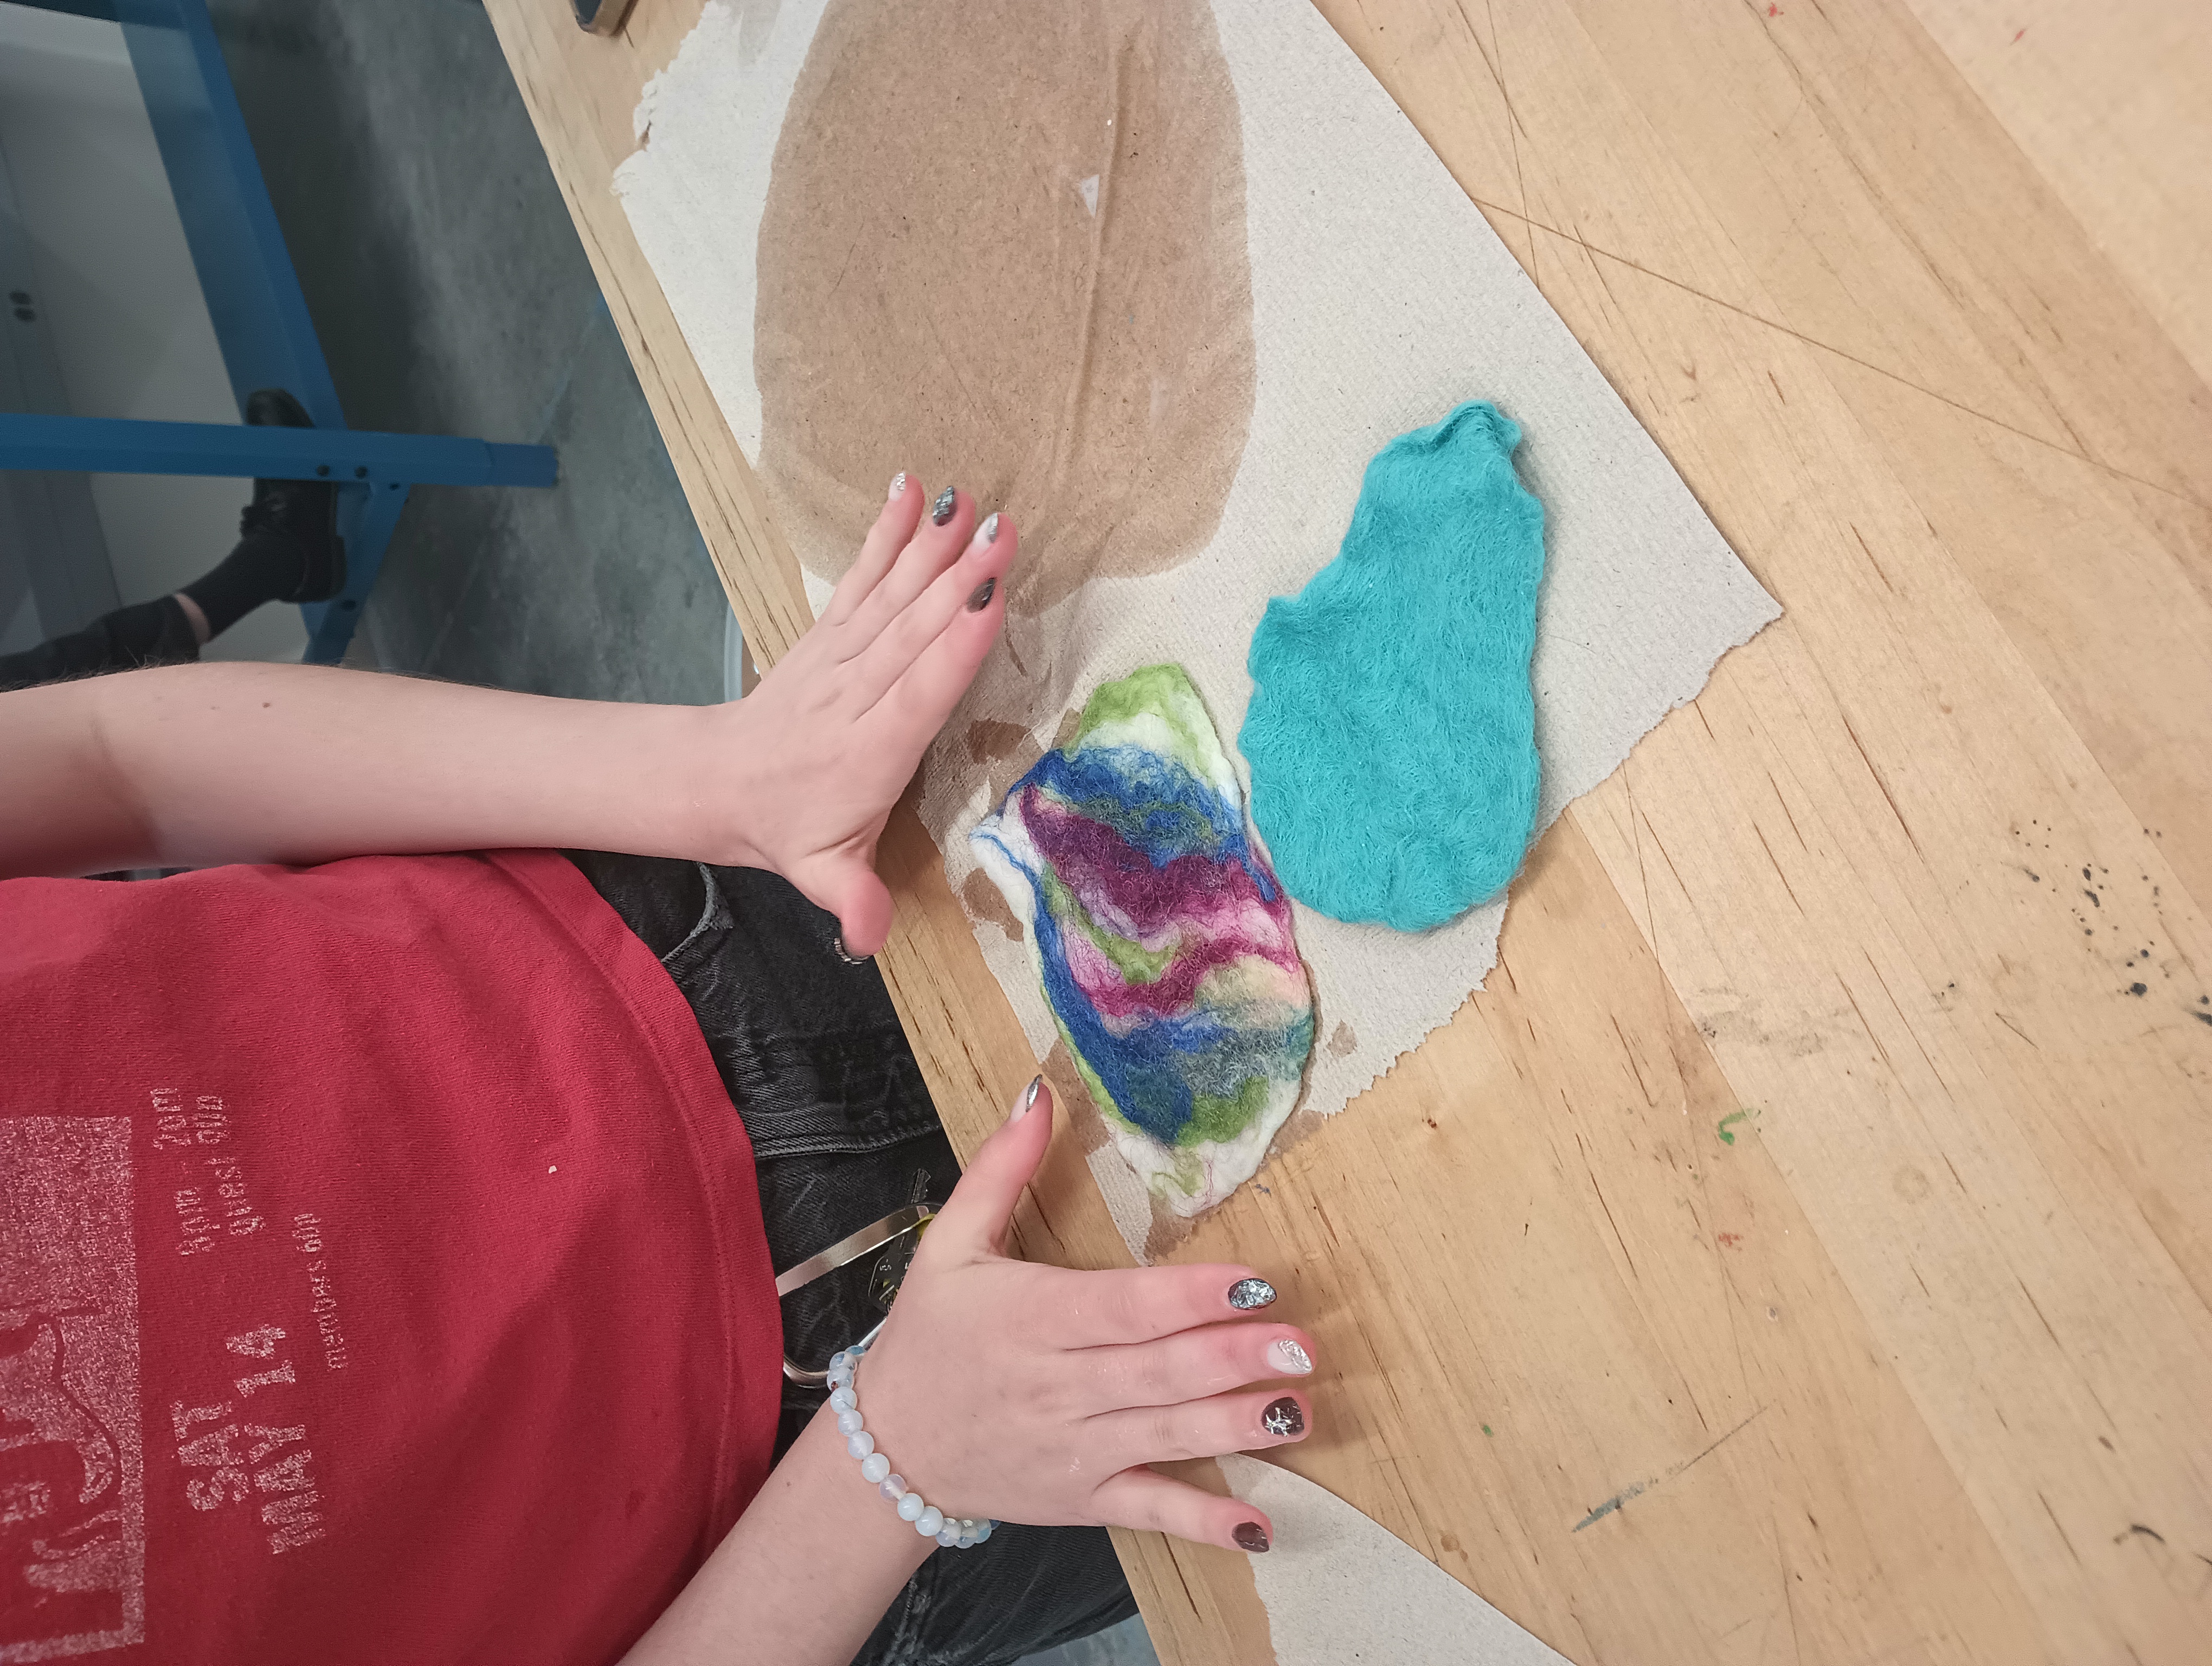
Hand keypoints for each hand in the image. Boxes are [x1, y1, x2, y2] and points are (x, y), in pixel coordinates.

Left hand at [716, 478, 1014, 955]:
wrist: (717, 785)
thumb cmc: (788, 830)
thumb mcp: (821, 876)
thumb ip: (853, 902)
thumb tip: (871, 940)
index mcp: (868, 753)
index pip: (917, 694)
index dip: (953, 649)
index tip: (988, 603)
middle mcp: (856, 695)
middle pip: (914, 631)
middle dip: (960, 580)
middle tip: (1006, 531)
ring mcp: (840, 657)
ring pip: (892, 596)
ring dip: (934, 547)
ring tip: (972, 502)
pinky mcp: (830, 633)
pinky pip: (860, 578)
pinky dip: (884, 534)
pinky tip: (910, 491)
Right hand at [846, 1078, 1314, 1551]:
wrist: (887, 1450)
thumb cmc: (928, 1337)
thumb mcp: (948, 1244)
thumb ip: (999, 1169)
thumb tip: (1039, 1094)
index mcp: (1033, 1318)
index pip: (1123, 1306)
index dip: (1190, 1296)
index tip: (1253, 1280)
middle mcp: (1059, 1386)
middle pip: (1158, 1370)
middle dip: (1234, 1358)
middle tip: (1301, 1343)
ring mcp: (1075, 1449)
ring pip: (1167, 1436)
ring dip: (1238, 1427)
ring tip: (1299, 1409)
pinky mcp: (1083, 1500)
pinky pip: (1150, 1511)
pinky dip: (1204, 1523)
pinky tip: (1258, 1526)